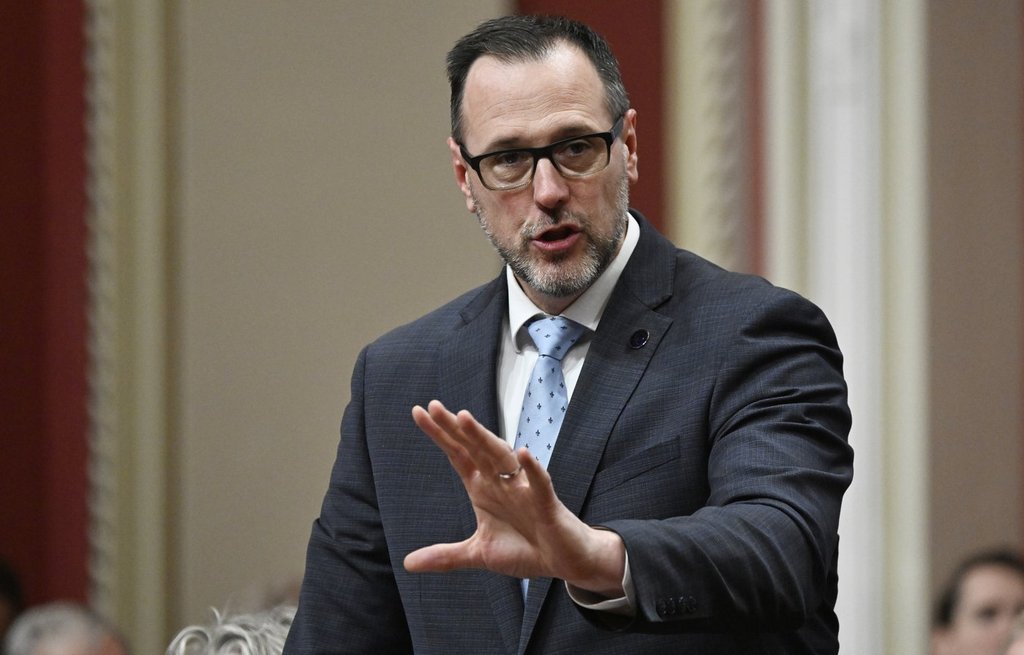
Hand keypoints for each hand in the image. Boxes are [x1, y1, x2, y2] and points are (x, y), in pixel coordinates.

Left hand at [404, 400, 624, 596]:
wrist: (563, 561)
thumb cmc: (525, 548)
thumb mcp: (479, 554)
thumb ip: (446, 556)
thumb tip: (408, 563)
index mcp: (483, 488)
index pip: (458, 455)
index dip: (440, 435)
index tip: (419, 412)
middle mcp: (501, 481)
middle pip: (474, 448)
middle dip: (455, 428)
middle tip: (434, 406)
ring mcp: (523, 489)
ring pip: (502, 458)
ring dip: (484, 439)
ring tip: (465, 419)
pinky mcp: (546, 503)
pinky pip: (539, 483)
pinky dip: (532, 469)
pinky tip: (523, 454)